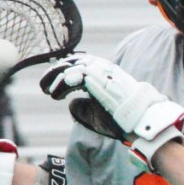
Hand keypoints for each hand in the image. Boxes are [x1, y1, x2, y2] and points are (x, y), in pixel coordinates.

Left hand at [41, 54, 183, 167]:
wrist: (140, 123)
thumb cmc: (122, 120)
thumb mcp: (98, 114)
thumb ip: (83, 108)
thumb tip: (70, 103)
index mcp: (105, 73)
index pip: (81, 63)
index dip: (64, 71)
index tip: (52, 83)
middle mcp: (103, 69)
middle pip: (73, 61)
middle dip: (56, 72)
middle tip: (43, 85)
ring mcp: (101, 73)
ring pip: (71, 67)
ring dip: (56, 78)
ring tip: (46, 90)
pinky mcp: (97, 80)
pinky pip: (73, 77)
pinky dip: (61, 85)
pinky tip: (54, 94)